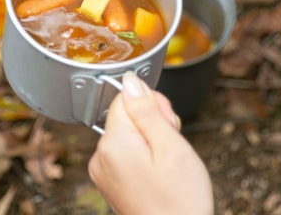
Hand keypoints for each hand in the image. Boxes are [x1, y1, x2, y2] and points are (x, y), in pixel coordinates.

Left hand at [88, 71, 213, 214]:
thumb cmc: (180, 201)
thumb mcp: (171, 146)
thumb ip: (147, 110)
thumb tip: (129, 80)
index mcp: (112, 143)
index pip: (124, 97)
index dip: (151, 104)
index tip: (168, 122)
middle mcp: (100, 156)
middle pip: (126, 116)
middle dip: (153, 123)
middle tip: (172, 145)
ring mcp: (103, 172)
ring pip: (128, 135)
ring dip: (151, 140)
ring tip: (168, 164)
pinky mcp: (110, 183)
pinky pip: (125, 155)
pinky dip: (144, 157)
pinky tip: (159, 173)